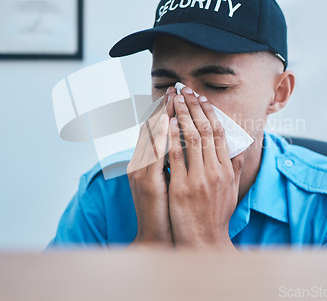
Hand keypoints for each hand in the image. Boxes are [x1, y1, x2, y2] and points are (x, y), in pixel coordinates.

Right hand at [127, 91, 173, 246]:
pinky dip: (160, 137)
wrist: (156, 237)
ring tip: (172, 98)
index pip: (155, 132)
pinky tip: (167, 124)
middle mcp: (140, 164)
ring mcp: (141, 172)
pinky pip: (152, 153)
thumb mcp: (170, 183)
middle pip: (150, 129)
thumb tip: (187, 146)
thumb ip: (174, 163)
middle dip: (163, 108)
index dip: (165, 112)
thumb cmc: (167, 211)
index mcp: (146, 164)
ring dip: (162, 115)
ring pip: (150, 137)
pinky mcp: (146, 181)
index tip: (175, 96)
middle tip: (174, 89)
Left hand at [167, 87, 244, 248]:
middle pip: (205, 130)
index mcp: (226, 169)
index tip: (202, 99)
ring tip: (173, 98)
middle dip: (193, 107)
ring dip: (180, 115)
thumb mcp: (232, 191)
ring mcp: (198, 178)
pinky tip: (164, 122)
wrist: (204, 241)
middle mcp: (215, 171)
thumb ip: (236, 167)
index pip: (220, 134)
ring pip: (190, 138)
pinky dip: (170, 137)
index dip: (210, 113)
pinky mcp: (182, 187)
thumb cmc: (216, 216)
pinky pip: (175, 156)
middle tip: (184, 89)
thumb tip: (241, 147)